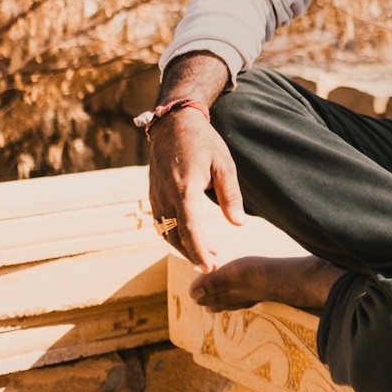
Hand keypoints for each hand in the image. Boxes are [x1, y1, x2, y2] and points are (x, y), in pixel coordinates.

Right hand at [147, 109, 246, 269]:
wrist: (173, 124)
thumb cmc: (203, 142)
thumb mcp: (224, 164)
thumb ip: (231, 195)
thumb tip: (239, 223)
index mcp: (184, 187)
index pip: (190, 229)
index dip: (199, 251)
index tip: (209, 267)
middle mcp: (165, 195)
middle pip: (175, 236)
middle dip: (193, 254)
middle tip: (214, 265)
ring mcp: (156, 195)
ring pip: (165, 232)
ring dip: (184, 247)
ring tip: (208, 252)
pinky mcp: (153, 194)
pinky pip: (160, 222)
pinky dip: (174, 235)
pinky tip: (191, 237)